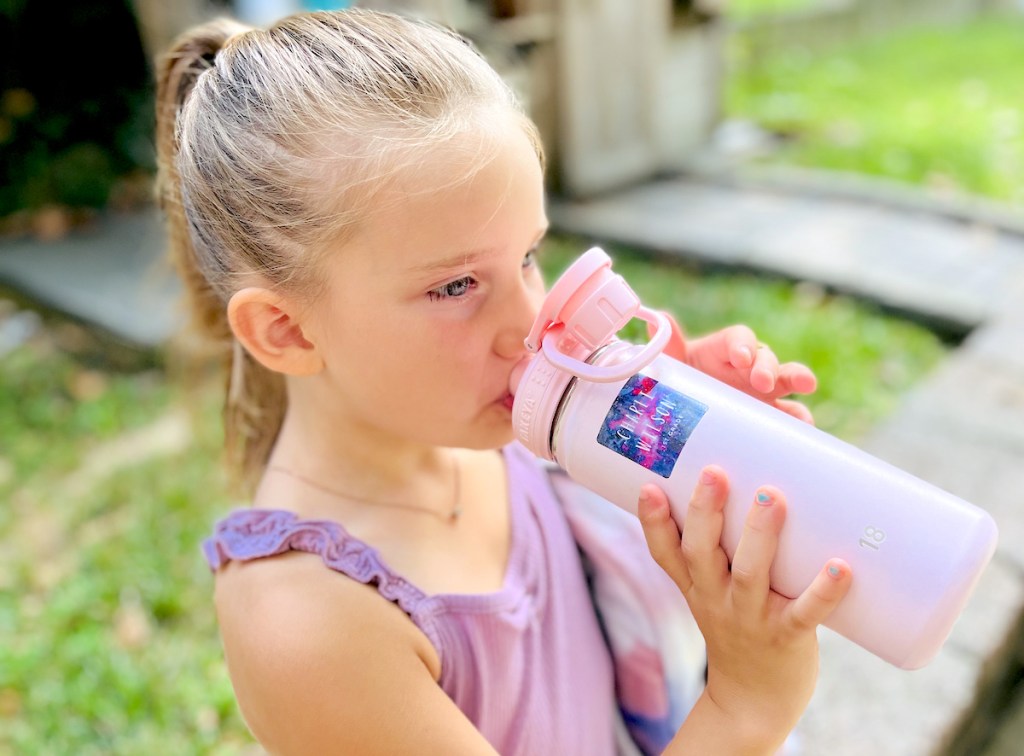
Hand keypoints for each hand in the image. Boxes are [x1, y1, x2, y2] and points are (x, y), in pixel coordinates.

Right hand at [638, 467, 851, 752]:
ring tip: (771, 498)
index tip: (649, 486)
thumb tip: (770, 472)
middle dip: (704, 511)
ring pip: (749, 575)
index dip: (653, 520)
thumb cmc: (742, 625)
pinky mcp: (787, 637)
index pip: (664, 551)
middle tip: (714, 472)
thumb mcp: (716, 590)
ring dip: (760, 536)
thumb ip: (731, 541)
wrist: (754, 701)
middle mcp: (714, 598)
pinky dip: (823, 591)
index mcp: (695, 585)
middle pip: (700, 553)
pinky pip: (804, 613)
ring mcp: (749, 618)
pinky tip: (841, 568)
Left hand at [649, 312, 816, 423]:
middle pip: (766, 359)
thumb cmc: (686, 377)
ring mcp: (766, 389)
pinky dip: (799, 420)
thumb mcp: (676, 363)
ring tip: (801, 406)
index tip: (740, 357)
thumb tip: (658, 320)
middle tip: (762, 382)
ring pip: (788, 381)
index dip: (742, 345)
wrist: (692, 408)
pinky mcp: (773, 412)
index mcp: (727, 349)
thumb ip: (670, 345)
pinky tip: (805, 430)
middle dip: (767, 368)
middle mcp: (751, 365)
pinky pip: (791, 413)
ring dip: (797, 386)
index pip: (739, 338)